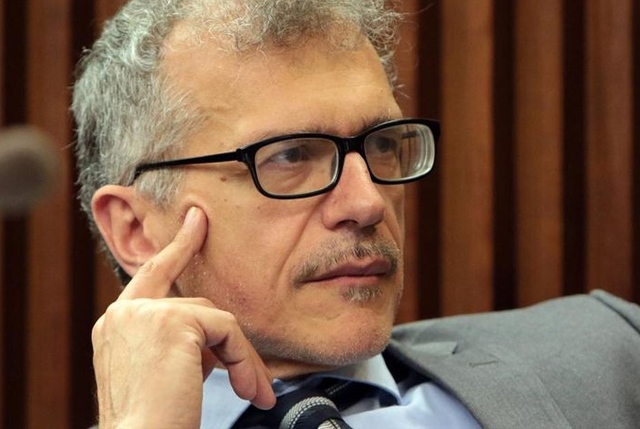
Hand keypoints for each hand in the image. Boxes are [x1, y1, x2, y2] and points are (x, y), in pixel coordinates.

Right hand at [92, 207, 274, 427]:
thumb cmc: (153, 420)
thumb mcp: (159, 373)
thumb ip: (180, 344)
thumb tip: (217, 338)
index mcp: (117, 325)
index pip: (153, 274)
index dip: (180, 247)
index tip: (198, 221)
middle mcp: (125, 313)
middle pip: (197, 306)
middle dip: (231, 344)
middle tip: (255, 381)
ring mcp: (145, 313)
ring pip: (216, 319)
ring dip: (241, 359)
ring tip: (251, 393)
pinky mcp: (172, 321)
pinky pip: (227, 330)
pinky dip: (243, 360)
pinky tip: (245, 388)